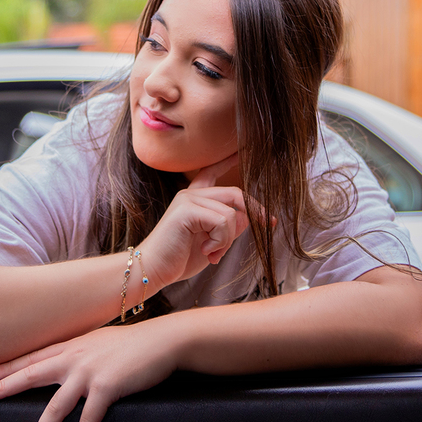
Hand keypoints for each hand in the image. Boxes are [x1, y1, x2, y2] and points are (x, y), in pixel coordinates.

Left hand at [0, 322, 175, 421]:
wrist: (163, 340)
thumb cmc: (136, 343)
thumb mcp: (102, 342)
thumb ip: (85, 351)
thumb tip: (75, 363)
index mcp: (74, 346)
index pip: (36, 356)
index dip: (12, 365)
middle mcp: (75, 358)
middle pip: (32, 375)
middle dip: (5, 387)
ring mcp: (89, 372)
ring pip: (55, 406)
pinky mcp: (106, 387)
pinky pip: (89, 419)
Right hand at [138, 153, 253, 289]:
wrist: (153, 270)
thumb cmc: (178, 259)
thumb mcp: (212, 243)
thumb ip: (228, 229)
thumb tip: (248, 217)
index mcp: (194, 198)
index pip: (212, 172)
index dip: (227, 161)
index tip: (241, 150)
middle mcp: (191, 194)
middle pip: (235, 193)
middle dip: (256, 210)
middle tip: (269, 224)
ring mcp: (188, 200)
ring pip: (231, 214)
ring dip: (228, 240)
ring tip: (213, 254)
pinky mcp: (186, 210)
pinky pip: (222, 222)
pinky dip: (220, 242)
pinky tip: (206, 252)